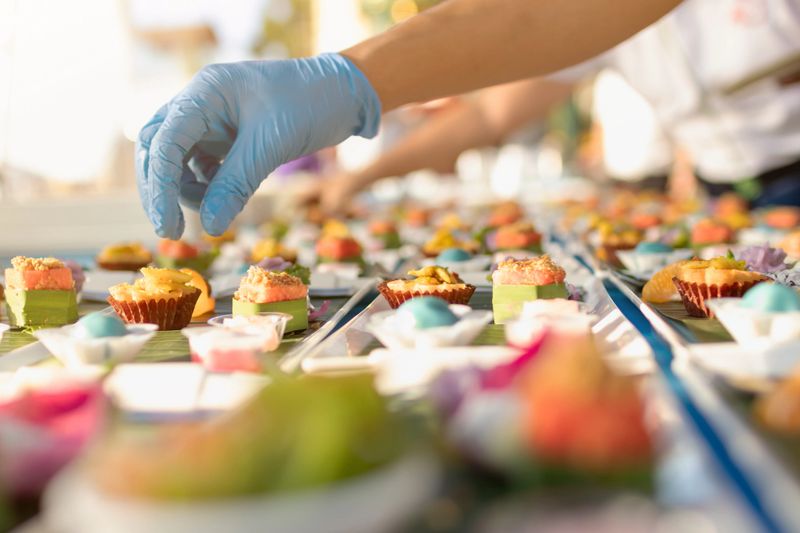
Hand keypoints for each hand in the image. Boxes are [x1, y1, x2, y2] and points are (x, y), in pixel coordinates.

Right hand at [136, 54, 380, 237]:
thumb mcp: (271, 145)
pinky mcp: (227, 138)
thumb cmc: (311, 104)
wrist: (345, 93)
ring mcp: (212, 121)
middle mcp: (201, 104)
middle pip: (159, 150)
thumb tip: (209, 227)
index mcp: (205, 93)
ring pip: (178, 162)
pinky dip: (208, 188)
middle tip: (171, 230)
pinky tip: (228, 198)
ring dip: (187, 191)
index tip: (167, 226)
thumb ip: (236, 185)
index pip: (164, 141)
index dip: (159, 187)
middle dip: (161, 191)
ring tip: (217, 208)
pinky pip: (202, 167)